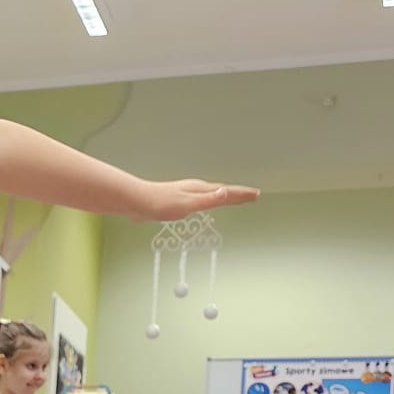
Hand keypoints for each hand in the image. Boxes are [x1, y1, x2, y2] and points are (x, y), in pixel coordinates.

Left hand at [140, 179, 258, 222]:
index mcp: (201, 190)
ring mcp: (187, 193)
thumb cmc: (160, 204)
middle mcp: (196, 189)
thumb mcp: (188, 204)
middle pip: (222, 191)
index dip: (242, 194)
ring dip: (225, 196)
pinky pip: (201, 200)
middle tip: (252, 195)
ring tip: (234, 198)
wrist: (136, 202)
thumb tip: (227, 191)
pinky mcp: (178, 200)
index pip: (227, 192)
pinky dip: (210, 201)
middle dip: (238, 194)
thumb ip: (208, 200)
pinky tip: (204, 204)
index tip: (256, 194)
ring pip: (212, 194)